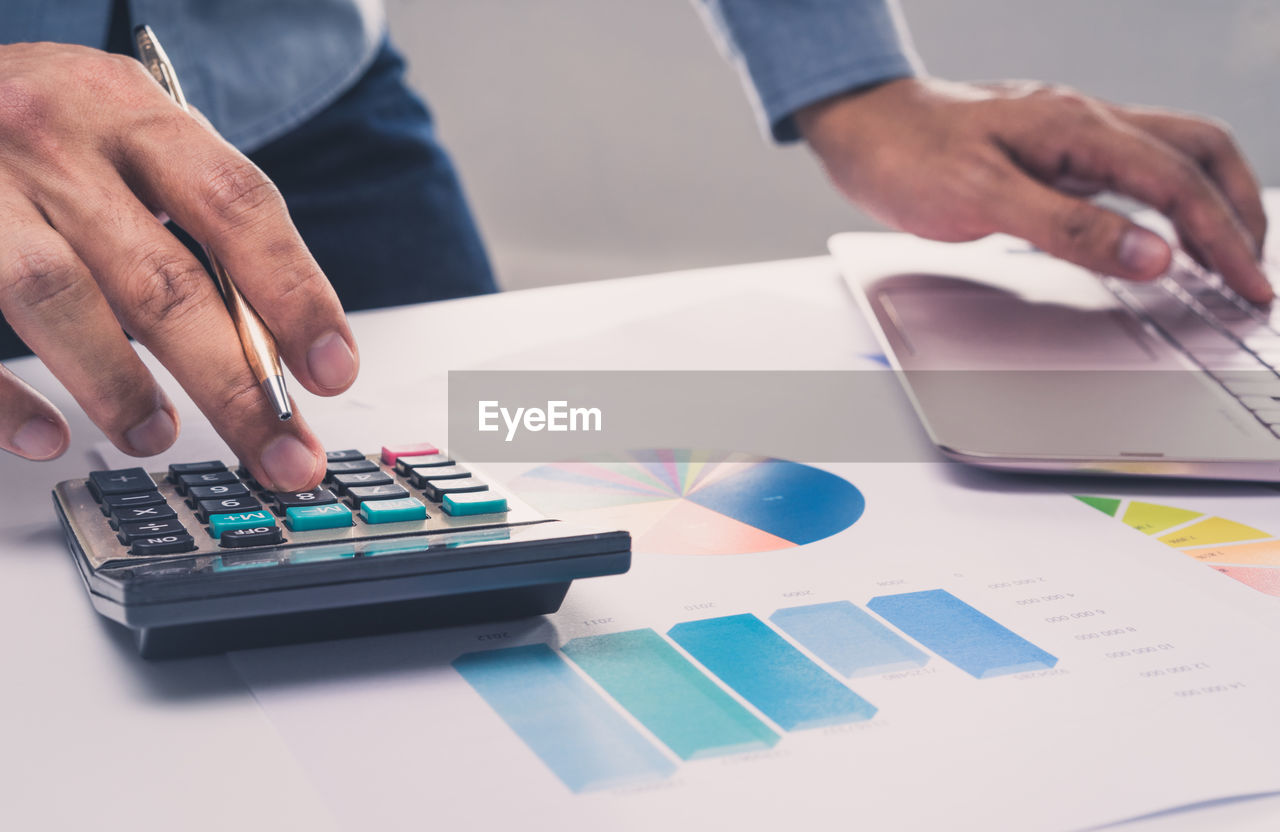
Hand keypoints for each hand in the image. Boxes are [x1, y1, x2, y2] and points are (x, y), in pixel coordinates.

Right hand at [0, 43, 358, 488]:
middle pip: (162, 277)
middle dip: (236, 383)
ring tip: (158, 438)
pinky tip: (45, 437)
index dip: (294, 293)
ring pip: (56, 295)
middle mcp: (53, 142)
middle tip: (283, 456)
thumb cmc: (49, 124)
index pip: (237, 205)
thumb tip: (277, 339)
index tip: (333, 370)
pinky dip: (1, 396)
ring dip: (119, 384)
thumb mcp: (129, 132)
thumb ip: (197, 215)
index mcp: (129, 112)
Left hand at [796, 78, 1271, 302]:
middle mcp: (1086, 122)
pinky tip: (1161, 232)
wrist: (863, 125)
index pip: (1179, 184)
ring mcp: (1072, 132)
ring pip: (1174, 154)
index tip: (1249, 286)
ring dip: (1211, 201)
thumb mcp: (983, 200)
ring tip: (1228, 254)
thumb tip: (1155, 255)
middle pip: (1200, 153)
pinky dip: (1167, 200)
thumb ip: (1070, 228)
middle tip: (1253, 272)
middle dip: (1239, 211)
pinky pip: (1134, 167)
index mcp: (1079, 129)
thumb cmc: (908, 156)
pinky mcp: (1053, 149)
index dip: (1224, 238)